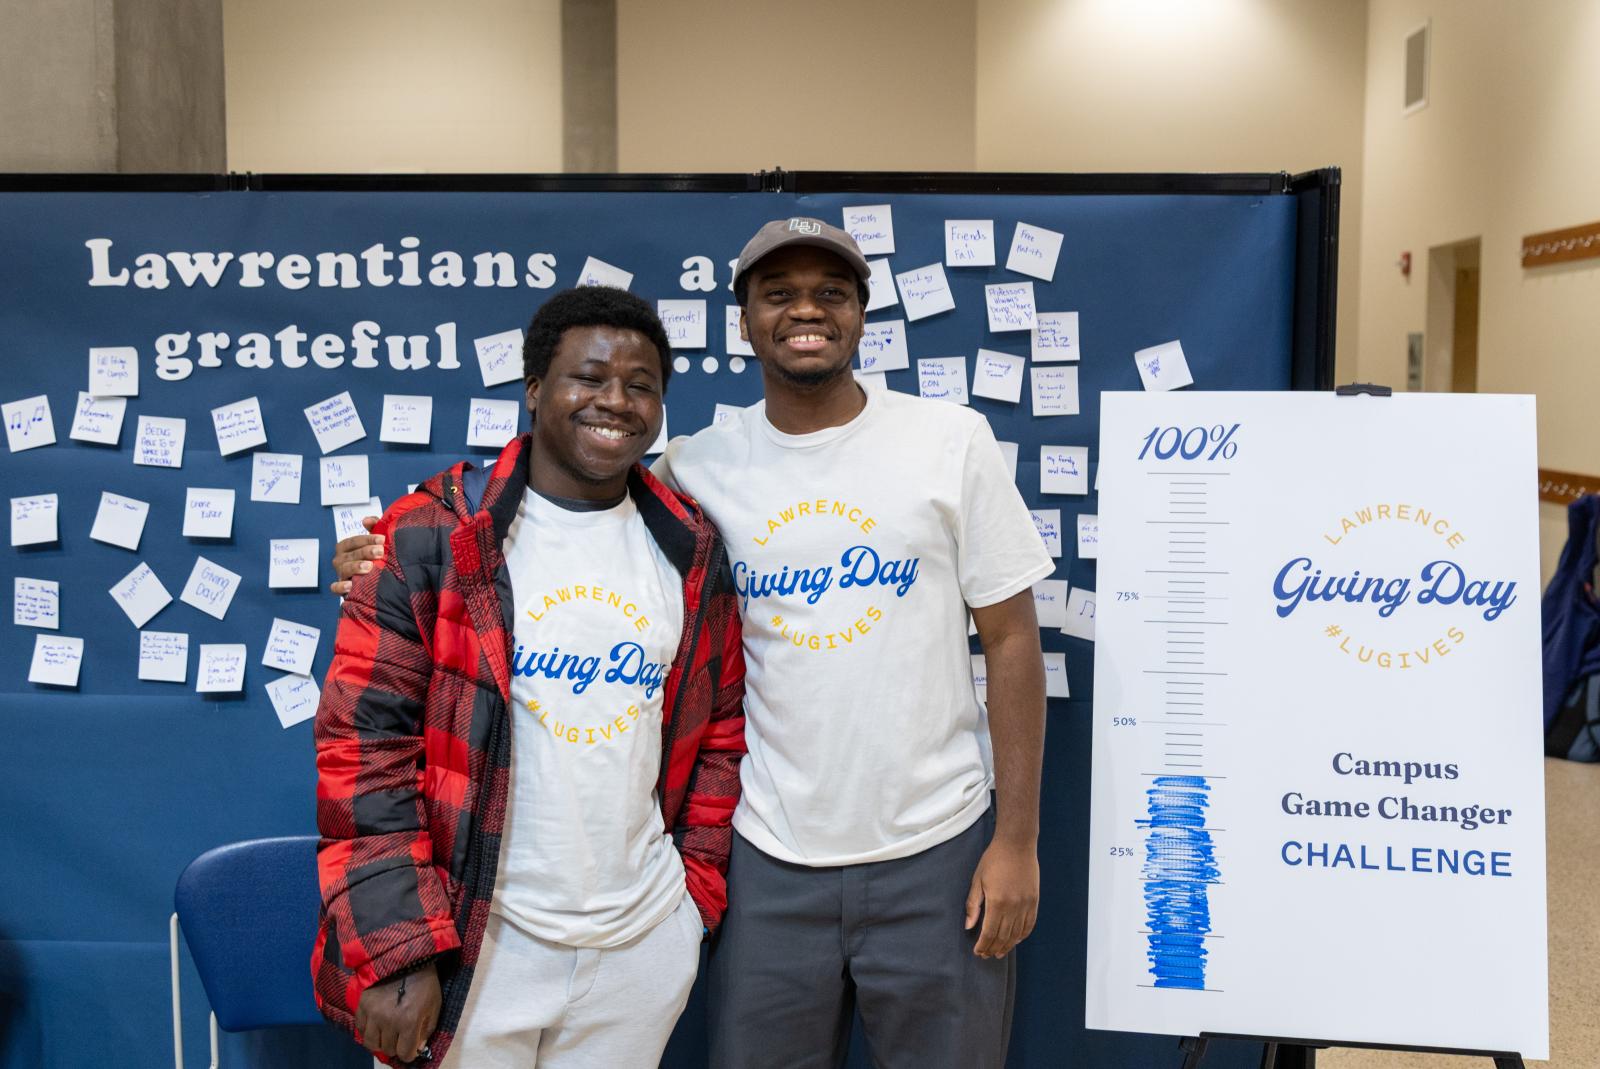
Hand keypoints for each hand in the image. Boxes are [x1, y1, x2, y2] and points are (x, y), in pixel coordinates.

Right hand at [329, 516, 383, 595]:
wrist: (375, 580)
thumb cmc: (373, 557)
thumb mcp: (375, 541)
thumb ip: (374, 526)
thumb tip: (367, 520)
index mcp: (345, 547)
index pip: (354, 541)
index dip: (367, 539)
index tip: (382, 539)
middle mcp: (340, 559)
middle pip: (350, 555)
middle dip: (365, 552)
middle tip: (380, 552)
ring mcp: (340, 574)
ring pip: (345, 569)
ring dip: (356, 567)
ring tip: (369, 567)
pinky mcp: (341, 588)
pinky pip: (336, 588)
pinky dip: (340, 587)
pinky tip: (349, 585)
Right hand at [355, 961, 439, 1062]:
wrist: (406, 957)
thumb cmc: (424, 982)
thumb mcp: (434, 1005)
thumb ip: (428, 1029)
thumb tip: (418, 1048)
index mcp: (409, 1022)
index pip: (405, 1054)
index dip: (410, 1053)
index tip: (411, 1047)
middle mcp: (388, 1022)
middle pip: (388, 1049)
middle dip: (396, 1046)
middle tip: (400, 1037)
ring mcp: (373, 1014)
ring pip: (371, 1043)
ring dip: (380, 1041)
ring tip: (387, 1034)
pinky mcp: (362, 1005)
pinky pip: (360, 1029)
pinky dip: (368, 1031)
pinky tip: (376, 1024)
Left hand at [964, 838, 1039, 958]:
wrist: (1017, 844)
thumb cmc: (994, 860)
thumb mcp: (977, 880)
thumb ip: (973, 905)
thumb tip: (968, 926)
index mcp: (997, 902)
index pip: (989, 932)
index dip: (983, 945)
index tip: (978, 952)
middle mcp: (1014, 907)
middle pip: (1003, 936)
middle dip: (993, 948)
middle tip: (986, 955)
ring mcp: (1026, 904)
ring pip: (1017, 934)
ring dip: (1007, 946)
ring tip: (999, 953)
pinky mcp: (1034, 901)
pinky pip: (1029, 925)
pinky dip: (1022, 936)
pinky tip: (1015, 941)